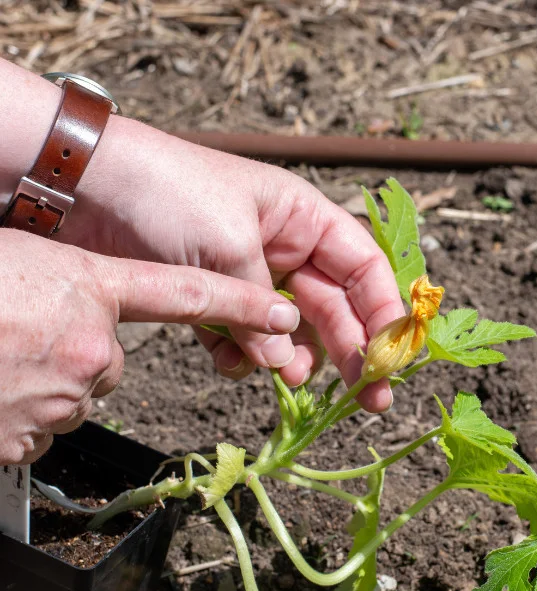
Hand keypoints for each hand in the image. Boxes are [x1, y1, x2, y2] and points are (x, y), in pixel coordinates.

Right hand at [0, 230, 298, 464]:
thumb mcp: (15, 262)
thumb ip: (62, 287)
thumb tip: (82, 315)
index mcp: (85, 287)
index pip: (183, 293)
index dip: (240, 303)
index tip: (284, 311)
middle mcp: (88, 346)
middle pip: (108, 361)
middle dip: (74, 355)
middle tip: (13, 336)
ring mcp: (59, 397)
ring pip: (74, 398)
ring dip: (39, 387)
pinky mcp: (29, 440)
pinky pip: (38, 432)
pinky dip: (15, 418)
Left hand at [62, 117, 404, 412]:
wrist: (81, 185)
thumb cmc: (167, 193)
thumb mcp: (230, 246)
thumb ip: (263, 309)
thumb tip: (285, 366)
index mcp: (305, 219)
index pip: (365, 270)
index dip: (386, 313)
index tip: (395, 356)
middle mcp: (286, 249)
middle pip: (336, 309)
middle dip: (352, 352)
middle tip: (369, 399)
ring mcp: (250, 277)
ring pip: (290, 333)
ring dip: (292, 360)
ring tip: (287, 381)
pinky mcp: (211, 301)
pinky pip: (243, 340)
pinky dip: (242, 357)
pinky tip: (230, 363)